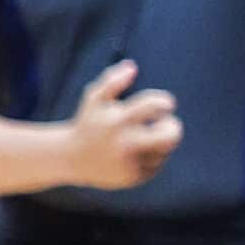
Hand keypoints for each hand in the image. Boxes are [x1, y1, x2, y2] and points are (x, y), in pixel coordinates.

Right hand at [65, 60, 183, 188]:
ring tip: (142, 139)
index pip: (155, 106)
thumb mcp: (94, 98)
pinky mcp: (133, 177)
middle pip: (170, 135)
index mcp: (118, 120)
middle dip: (173, 127)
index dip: (165, 103)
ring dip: (159, 142)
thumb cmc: (88, 123)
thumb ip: (112, 80)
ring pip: (164, 150)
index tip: (165, 105)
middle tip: (166, 124)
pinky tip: (134, 154)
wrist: (71, 159)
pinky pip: (156, 165)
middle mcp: (124, 142)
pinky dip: (151, 157)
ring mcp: (130, 162)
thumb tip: (132, 66)